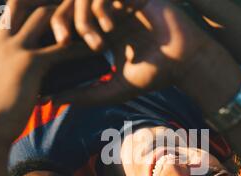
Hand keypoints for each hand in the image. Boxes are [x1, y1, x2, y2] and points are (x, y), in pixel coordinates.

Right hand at [0, 0, 90, 142]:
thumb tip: (24, 69)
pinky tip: (94, 47)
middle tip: (64, 2)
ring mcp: (14, 48)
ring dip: (66, 15)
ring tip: (83, 17)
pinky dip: (80, 46)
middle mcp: (0, 39)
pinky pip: (61, 48)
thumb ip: (5, 68)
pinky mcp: (30, 62)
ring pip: (42, 16)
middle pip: (21, 1)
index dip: (12, 1)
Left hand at [54, 0, 217, 106]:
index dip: (54, 30)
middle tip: (64, 42)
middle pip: (68, 3)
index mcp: (100, 30)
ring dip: (82, 18)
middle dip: (61, 21)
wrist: (186, 62)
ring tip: (97, 44)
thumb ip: (87, 94)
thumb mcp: (115, 88)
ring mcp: (119, 1)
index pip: (66, 21)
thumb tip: (55, 101)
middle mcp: (107, 13)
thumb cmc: (155, 74)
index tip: (55, 50)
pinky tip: (110, 28)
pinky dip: (100, 7)